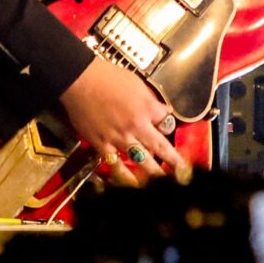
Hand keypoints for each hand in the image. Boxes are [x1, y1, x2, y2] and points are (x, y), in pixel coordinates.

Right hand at [60, 55, 188, 186]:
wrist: (79, 80)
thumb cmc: (107, 77)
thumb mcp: (137, 84)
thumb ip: (150, 101)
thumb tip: (161, 110)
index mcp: (148, 109)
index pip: (167, 123)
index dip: (169, 127)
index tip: (169, 132)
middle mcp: (137, 127)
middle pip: (161, 148)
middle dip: (174, 162)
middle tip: (183, 172)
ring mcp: (119, 138)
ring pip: (142, 161)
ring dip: (155, 173)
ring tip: (165, 182)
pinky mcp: (102, 145)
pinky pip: (116, 165)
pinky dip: (125, 176)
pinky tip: (134, 184)